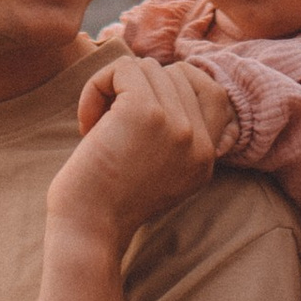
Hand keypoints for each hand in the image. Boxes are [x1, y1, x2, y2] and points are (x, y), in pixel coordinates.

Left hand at [49, 53, 218, 249]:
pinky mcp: (146, 111)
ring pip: (148, 68)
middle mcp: (199, 142)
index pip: (213, 93)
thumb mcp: (159, 173)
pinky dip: (96, 86)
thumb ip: (175, 135)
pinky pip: (123, 68)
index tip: (136, 111)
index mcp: (206, 159)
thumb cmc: (106, 202)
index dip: (175, 88)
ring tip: (96, 126)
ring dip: (114, 89)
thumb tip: (163, 76)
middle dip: (136, 91)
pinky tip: (86, 123)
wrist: (86, 232)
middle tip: (108, 127)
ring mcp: (178, 125)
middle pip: (174, 75)